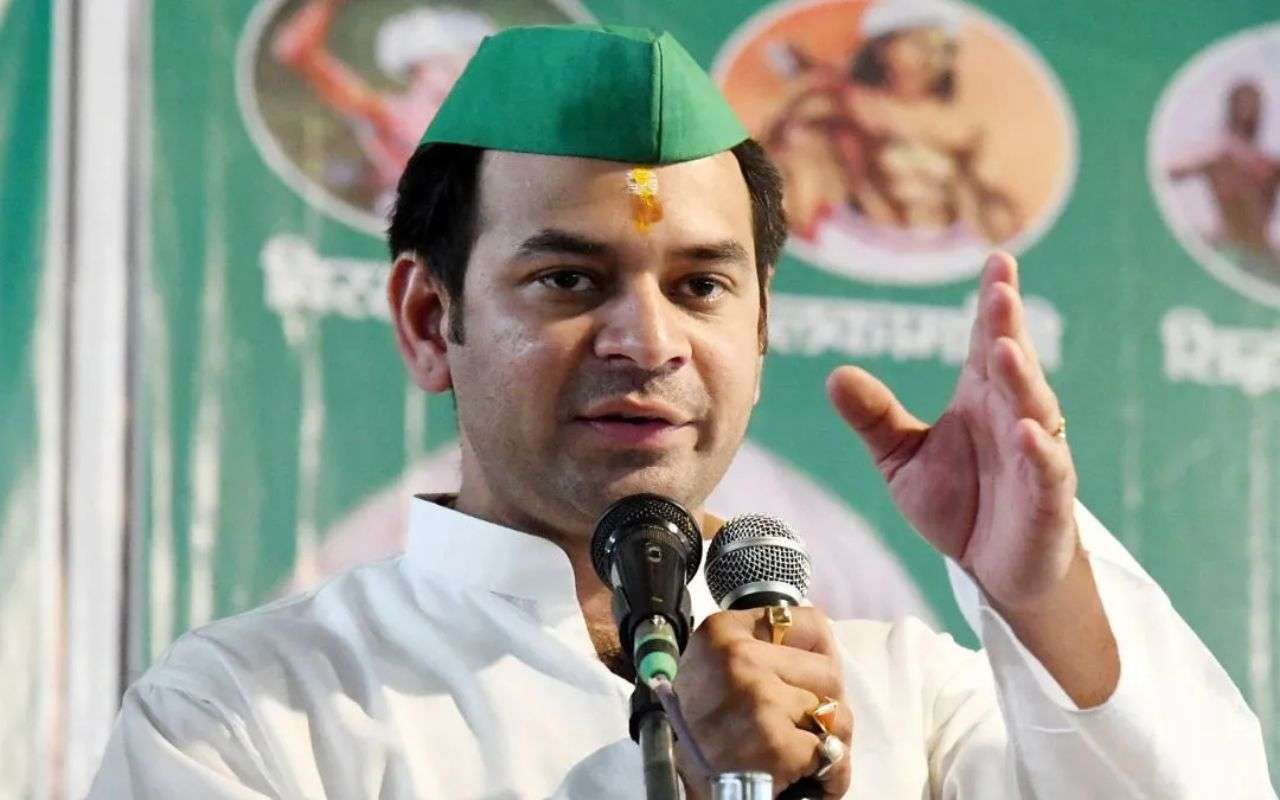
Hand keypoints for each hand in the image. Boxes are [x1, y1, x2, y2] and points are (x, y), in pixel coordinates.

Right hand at [673, 608, 852, 798]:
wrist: (680, 780)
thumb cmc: (703, 722)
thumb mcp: (718, 664)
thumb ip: (763, 646)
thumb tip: (827, 648)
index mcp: (724, 631)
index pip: (813, 624)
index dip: (819, 658)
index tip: (808, 679)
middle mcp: (738, 657)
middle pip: (829, 671)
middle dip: (825, 703)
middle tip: (803, 724)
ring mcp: (758, 698)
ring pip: (835, 712)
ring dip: (828, 738)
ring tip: (801, 749)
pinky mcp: (774, 742)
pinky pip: (832, 752)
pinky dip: (830, 773)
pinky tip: (810, 776)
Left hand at [828, 253, 1077, 612]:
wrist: (996, 571)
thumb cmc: (961, 505)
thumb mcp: (903, 459)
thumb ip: (875, 417)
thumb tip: (834, 375)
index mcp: (981, 397)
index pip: (988, 340)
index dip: (992, 302)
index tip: (996, 260)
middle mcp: (1013, 415)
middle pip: (1012, 362)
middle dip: (1008, 326)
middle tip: (1000, 291)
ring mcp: (1035, 454)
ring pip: (1034, 407)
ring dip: (1023, 378)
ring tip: (1007, 350)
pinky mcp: (1048, 498)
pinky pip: (1047, 469)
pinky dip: (1040, 451)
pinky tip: (1028, 432)